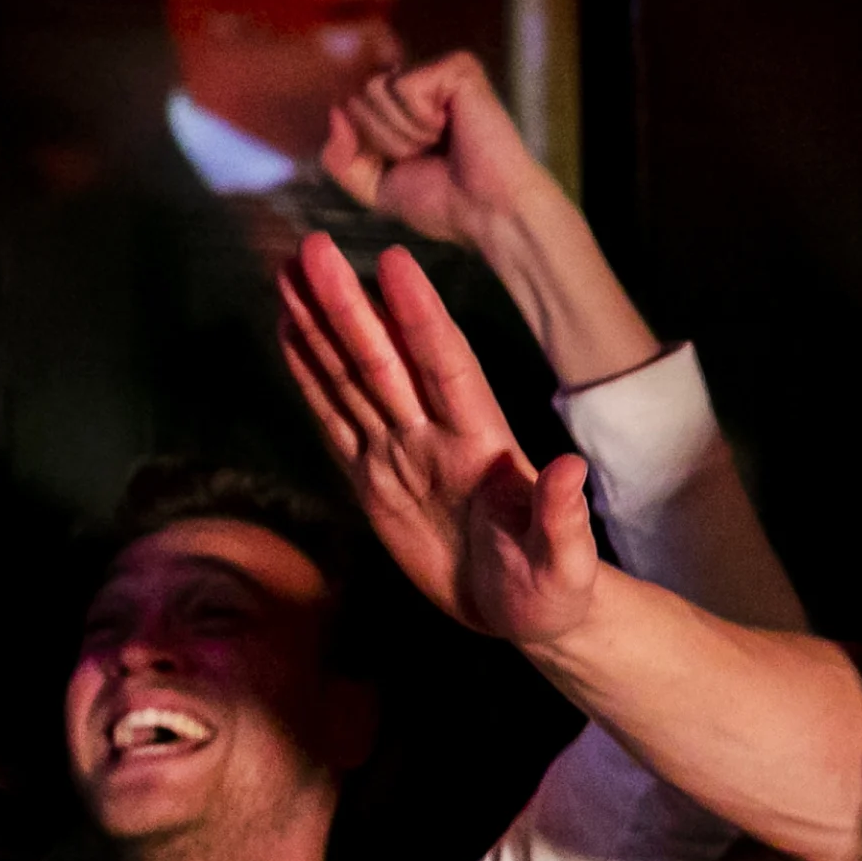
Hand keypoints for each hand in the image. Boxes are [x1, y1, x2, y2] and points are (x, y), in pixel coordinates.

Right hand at [278, 233, 599, 644]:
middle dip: (349, 306)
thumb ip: (563, 519)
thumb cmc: (554, 590)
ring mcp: (402, 453)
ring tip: (290, 270)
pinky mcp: (373, 480)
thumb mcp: (565, 564)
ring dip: (320, 325)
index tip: (394, 262)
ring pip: (352, 378)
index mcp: (482, 446)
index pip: (447, 368)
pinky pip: (335, 420)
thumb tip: (572, 470)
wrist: (524, 613)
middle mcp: (437, 437)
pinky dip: (310, 376)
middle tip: (313, 247)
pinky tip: (289, 332)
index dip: (421, 317)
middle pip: (385, 360)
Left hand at [322, 53, 560, 251]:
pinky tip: (451, 129)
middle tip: (427, 156)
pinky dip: (419, 119)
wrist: (489, 213)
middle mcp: (421, 84)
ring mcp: (439, 73)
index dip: (368, 144)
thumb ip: (339, 158)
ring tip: (439, 144)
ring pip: (375, 88)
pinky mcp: (457, 69)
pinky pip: (403, 85)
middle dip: (383, 139)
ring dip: (401, 132)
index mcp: (405, 109)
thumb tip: (335, 112)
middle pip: (358, 96)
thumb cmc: (445, 204)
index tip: (410, 166)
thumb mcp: (375, 187)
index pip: (350, 106)